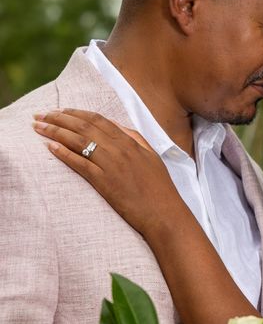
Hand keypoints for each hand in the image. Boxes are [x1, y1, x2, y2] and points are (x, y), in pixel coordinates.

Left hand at [33, 109, 182, 237]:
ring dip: (55, 131)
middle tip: (40, 114)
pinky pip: (80, 163)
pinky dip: (63, 153)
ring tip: (38, 127)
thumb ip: (135, 138)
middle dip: (59, 118)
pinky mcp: (104, 182)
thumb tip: (117, 126)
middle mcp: (119, 149)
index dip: (76, 112)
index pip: (98, 119)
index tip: (60, 110)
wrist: (165, 213)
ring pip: (78, 141)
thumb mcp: (152, 156)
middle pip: (83, 126)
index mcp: (131, 141)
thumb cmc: (160, 188)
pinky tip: (49, 147)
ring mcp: (111, 165)